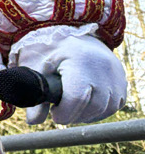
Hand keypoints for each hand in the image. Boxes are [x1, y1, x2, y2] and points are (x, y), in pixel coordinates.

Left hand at [10, 24, 125, 124]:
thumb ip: (35, 93)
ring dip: (88, 114)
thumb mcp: (38, 66)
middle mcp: (103, 67)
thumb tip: (32, 121)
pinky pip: (115, 105)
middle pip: (93, 107)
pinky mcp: (121, 80)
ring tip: (71, 107)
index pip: (77, 97)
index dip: (64, 113)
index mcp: (79, 61)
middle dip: (75, 115)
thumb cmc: (50, 49)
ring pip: (106, 108)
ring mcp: (116, 74)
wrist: (72, 32)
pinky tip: (85, 105)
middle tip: (61, 111)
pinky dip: (100, 110)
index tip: (54, 113)